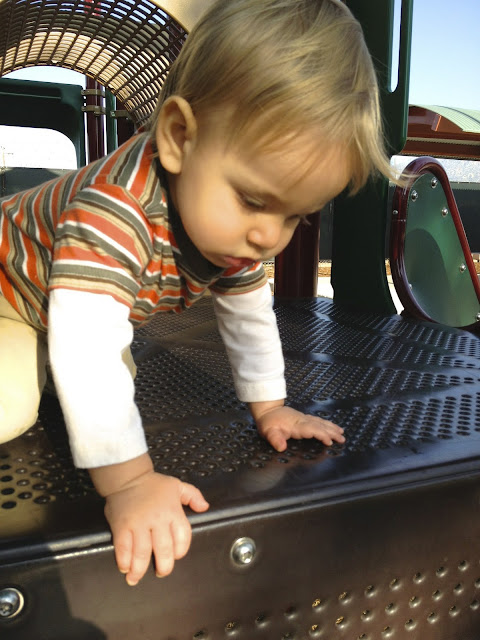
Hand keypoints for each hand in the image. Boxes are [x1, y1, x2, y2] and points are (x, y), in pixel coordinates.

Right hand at [103, 470, 208, 585]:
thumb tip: (204, 507)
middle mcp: (157, 519)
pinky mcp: (122, 527)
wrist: (127, 477)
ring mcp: (138, 524)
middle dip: (163, 566)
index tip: (176, 556)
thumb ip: (193, 496)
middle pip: (163, 550)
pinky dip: (124, 561)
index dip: (181, 551)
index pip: (182, 538)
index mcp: (172, 511)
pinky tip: (125, 567)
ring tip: (136, 577)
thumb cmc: (152, 484)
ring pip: (142, 553)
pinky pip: (123, 548)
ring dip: (139, 569)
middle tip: (161, 572)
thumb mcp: (177, 485)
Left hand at [250, 401, 344, 451]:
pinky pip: (318, 420)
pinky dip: (326, 423)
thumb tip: (281, 447)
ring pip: (320, 422)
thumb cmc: (268, 422)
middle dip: (332, 432)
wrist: (267, 409)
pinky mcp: (303, 417)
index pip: (312, 429)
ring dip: (331, 427)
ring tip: (341, 432)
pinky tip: (331, 426)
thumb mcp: (268, 432)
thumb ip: (275, 439)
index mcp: (296, 425)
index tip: (329, 442)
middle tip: (342, 438)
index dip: (321, 435)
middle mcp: (302, 420)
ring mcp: (303, 418)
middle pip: (320, 425)